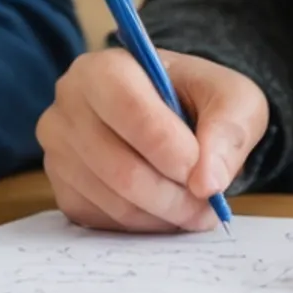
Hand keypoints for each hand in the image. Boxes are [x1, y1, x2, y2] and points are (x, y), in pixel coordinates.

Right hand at [37, 48, 268, 233]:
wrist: (175, 116)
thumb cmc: (200, 100)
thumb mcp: (233, 99)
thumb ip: (228, 132)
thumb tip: (208, 182)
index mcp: (105, 67)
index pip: (131, 113)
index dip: (175, 152)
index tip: (204, 171)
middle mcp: (70, 105)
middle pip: (121, 168)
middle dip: (175, 196)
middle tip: (208, 204)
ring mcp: (59, 149)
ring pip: (115, 201)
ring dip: (165, 215)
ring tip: (195, 207)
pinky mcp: (62, 188)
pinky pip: (104, 222)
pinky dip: (145, 225)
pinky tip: (165, 209)